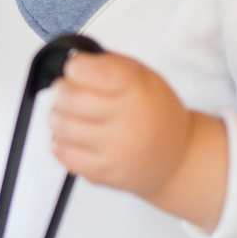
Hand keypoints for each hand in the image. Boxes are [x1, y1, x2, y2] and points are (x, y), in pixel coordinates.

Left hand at [48, 52, 200, 201]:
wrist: (177, 158)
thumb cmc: (155, 111)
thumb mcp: (143, 77)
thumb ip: (109, 65)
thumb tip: (72, 65)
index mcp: (136, 89)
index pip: (88, 70)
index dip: (76, 67)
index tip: (77, 68)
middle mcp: (126, 120)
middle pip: (69, 98)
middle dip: (62, 90)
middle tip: (68, 91)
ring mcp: (114, 150)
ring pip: (61, 126)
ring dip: (59, 116)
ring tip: (71, 115)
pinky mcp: (103, 173)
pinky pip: (63, 154)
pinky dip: (62, 142)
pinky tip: (75, 137)